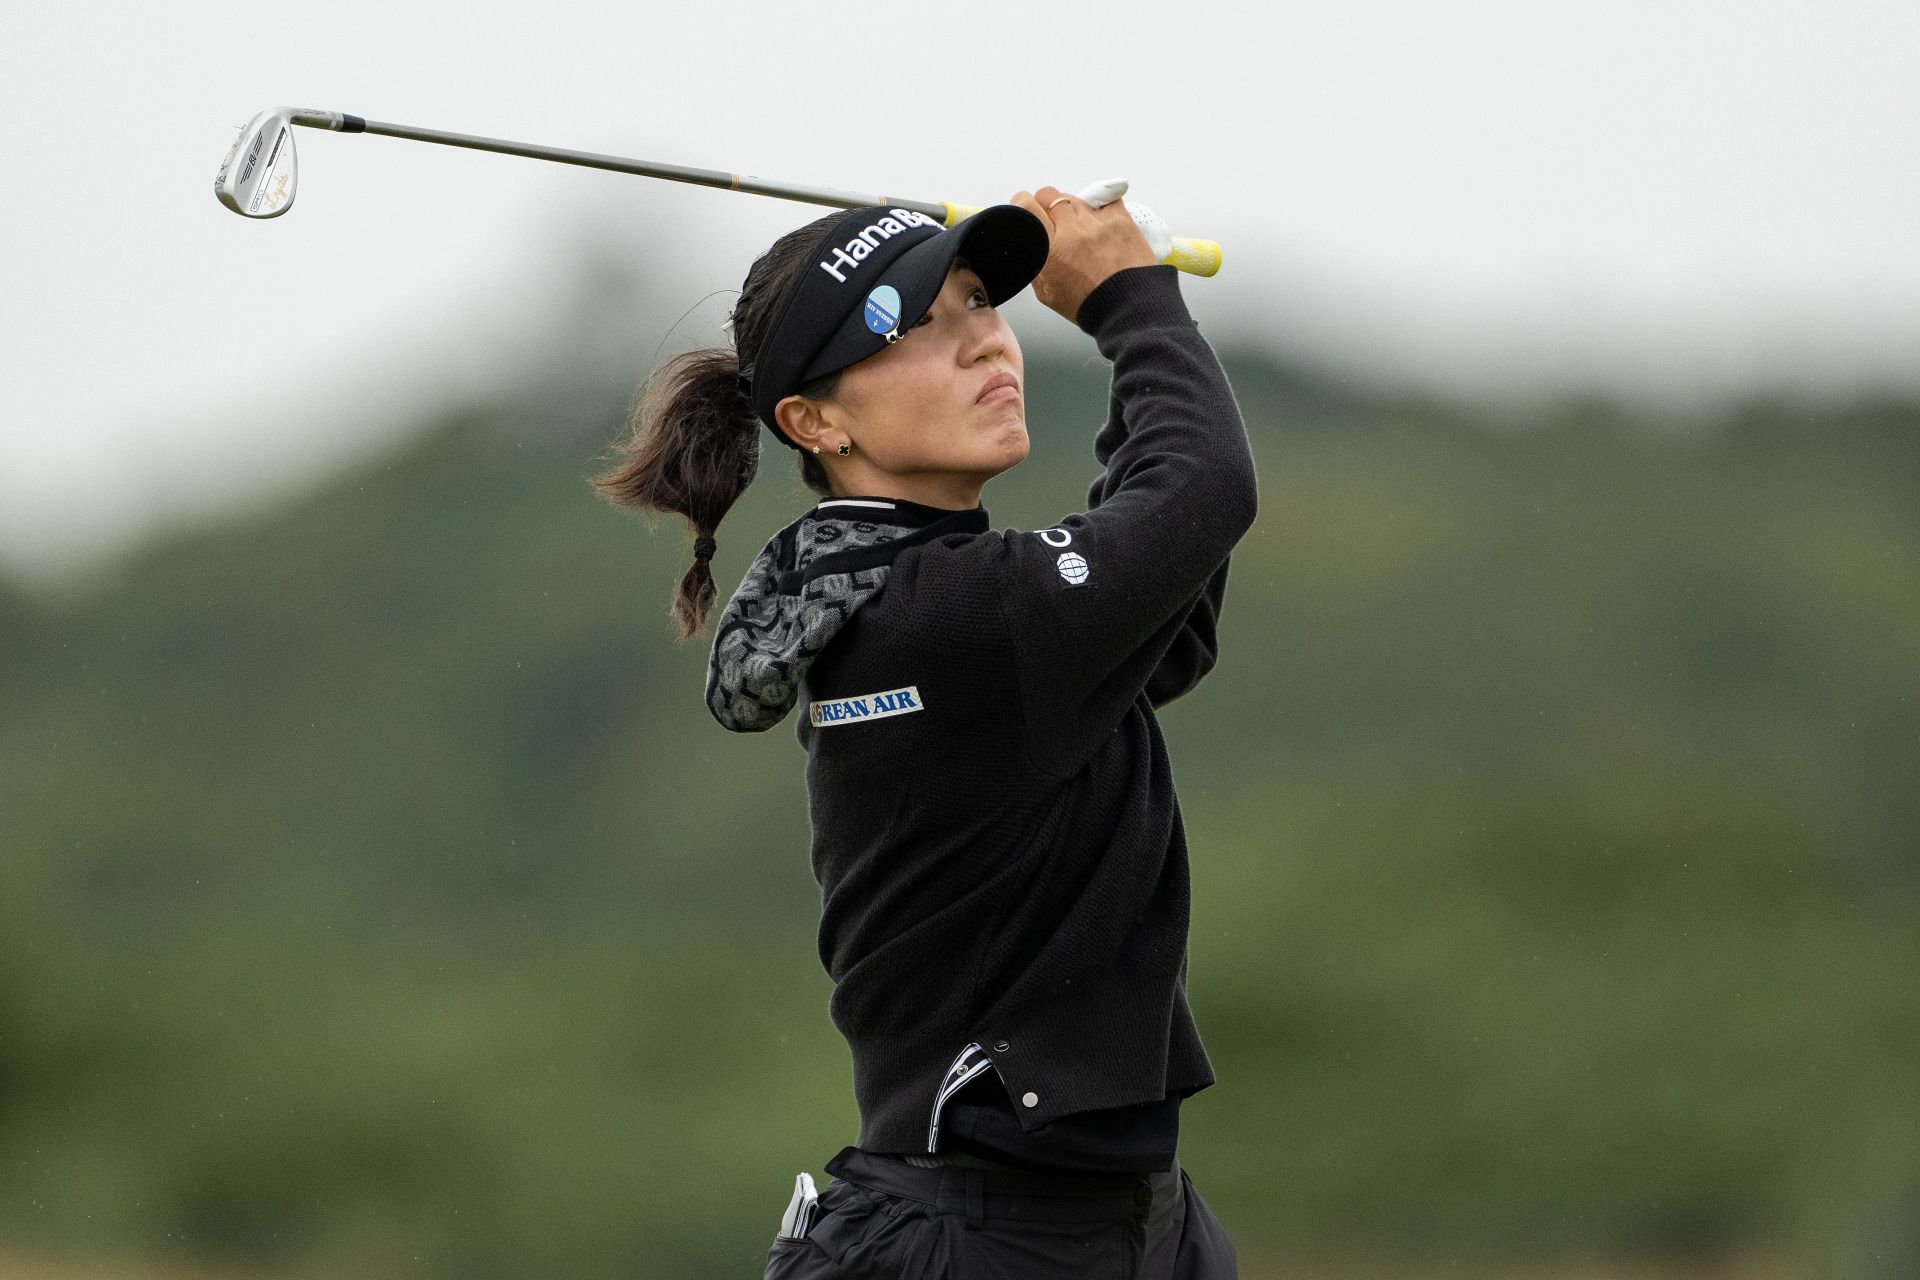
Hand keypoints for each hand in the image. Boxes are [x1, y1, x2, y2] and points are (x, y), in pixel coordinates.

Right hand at [1009, 185, 1159, 324]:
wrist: (1129, 308)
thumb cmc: (1091, 305)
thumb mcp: (1048, 293)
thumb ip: (1036, 263)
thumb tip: (1030, 243)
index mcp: (1050, 250)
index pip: (1027, 205)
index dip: (1022, 203)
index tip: (1025, 208)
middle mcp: (1073, 231)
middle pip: (1049, 195)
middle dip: (1046, 205)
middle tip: (1053, 222)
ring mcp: (1097, 222)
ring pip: (1074, 197)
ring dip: (1071, 209)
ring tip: (1080, 230)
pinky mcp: (1120, 218)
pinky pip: (1103, 199)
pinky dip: (1098, 208)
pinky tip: (1099, 224)